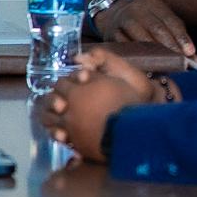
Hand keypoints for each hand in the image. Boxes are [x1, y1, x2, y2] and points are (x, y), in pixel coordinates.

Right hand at [33, 48, 163, 162]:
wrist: (146, 112)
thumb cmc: (133, 88)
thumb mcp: (118, 68)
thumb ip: (100, 58)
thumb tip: (77, 58)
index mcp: (80, 86)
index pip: (63, 82)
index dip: (69, 80)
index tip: (84, 78)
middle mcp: (73, 102)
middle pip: (51, 100)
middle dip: (54, 101)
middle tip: (63, 106)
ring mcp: (72, 120)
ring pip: (50, 119)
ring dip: (52, 121)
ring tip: (62, 125)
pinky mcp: (76, 136)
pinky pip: (59, 136)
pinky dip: (58, 136)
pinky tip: (66, 138)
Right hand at [94, 0, 196, 59]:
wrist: (114, 15)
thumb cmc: (146, 20)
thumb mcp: (160, 18)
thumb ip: (176, 34)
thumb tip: (195, 58)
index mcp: (152, 2)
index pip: (170, 20)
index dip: (181, 37)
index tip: (190, 52)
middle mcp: (136, 8)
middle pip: (156, 29)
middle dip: (171, 47)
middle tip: (181, 61)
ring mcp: (122, 20)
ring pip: (142, 39)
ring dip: (156, 53)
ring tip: (168, 64)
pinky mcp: (112, 33)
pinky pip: (129, 47)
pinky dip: (140, 57)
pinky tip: (150, 64)